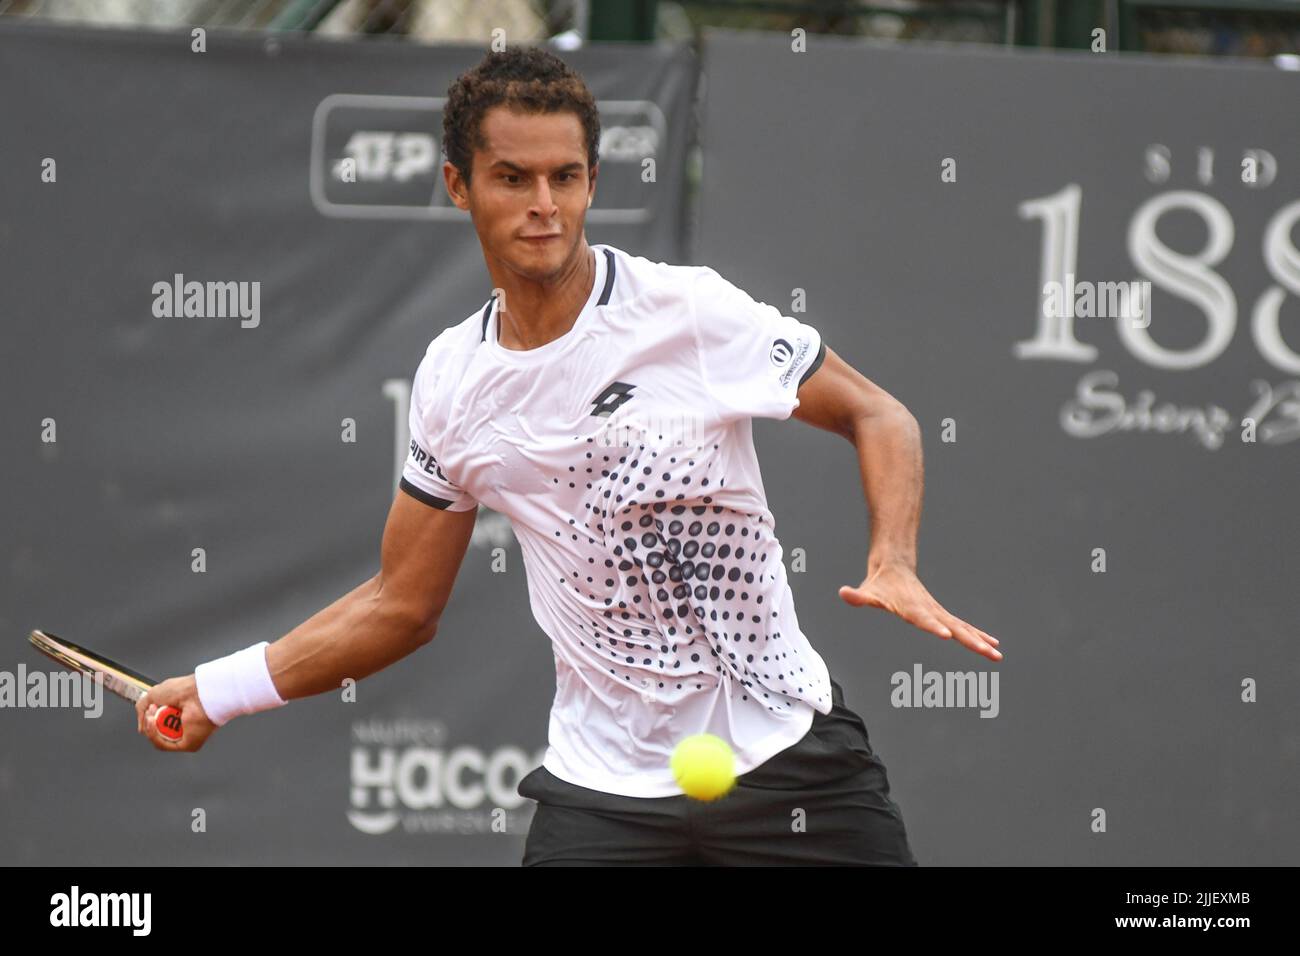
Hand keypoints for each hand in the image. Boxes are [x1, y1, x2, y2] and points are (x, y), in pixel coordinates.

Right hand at [135, 674, 218, 752]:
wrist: (197, 691)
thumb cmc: (183, 689)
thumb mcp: (153, 695)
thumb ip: (141, 710)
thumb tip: (141, 728)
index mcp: (178, 715)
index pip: (157, 725)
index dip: (149, 718)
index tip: (149, 706)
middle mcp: (183, 727)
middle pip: (156, 734)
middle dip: (149, 722)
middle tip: (151, 710)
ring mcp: (186, 737)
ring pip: (158, 741)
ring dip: (150, 728)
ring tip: (152, 715)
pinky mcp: (188, 744)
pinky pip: (164, 746)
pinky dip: (154, 735)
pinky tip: (153, 722)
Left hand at [839, 562, 1002, 660]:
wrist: (895, 566)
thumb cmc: (879, 585)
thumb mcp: (867, 592)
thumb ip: (857, 596)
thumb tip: (844, 593)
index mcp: (912, 608)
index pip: (924, 619)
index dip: (934, 627)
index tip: (947, 635)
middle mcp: (929, 610)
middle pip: (953, 627)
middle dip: (971, 640)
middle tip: (988, 652)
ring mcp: (938, 612)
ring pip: (963, 628)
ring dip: (980, 641)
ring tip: (997, 655)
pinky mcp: (941, 614)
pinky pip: (963, 626)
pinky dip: (978, 635)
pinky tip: (992, 644)